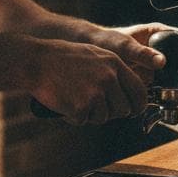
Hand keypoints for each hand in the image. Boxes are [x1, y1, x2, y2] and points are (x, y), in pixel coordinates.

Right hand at [24, 36, 150, 124]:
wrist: (37, 61)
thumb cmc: (64, 58)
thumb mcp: (96, 55)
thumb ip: (114, 72)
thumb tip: (129, 94)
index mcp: (115, 64)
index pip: (139, 91)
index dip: (138, 105)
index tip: (133, 110)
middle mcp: (109, 78)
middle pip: (123, 109)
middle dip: (111, 112)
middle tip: (94, 106)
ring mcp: (96, 93)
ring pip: (104, 118)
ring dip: (90, 114)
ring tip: (75, 98)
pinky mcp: (81, 107)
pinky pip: (84, 121)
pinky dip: (74, 117)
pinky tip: (65, 103)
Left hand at [90, 23, 177, 79]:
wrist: (95, 53)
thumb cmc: (107, 41)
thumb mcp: (124, 45)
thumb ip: (142, 53)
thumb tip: (162, 62)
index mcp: (158, 33)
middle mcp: (161, 47)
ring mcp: (157, 62)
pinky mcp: (152, 76)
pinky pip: (166, 81)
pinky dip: (171, 86)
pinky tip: (169, 89)